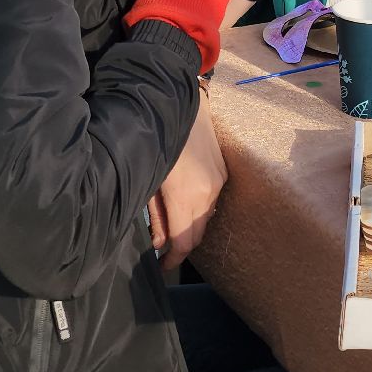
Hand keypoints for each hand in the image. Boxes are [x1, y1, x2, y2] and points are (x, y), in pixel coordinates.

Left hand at [148, 106, 226, 269]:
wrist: (180, 103)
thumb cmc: (155, 139)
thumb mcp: (148, 179)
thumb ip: (156, 215)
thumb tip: (159, 243)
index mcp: (187, 196)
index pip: (184, 242)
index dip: (173, 260)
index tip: (161, 267)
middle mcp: (209, 192)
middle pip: (198, 234)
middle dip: (181, 246)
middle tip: (161, 250)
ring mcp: (219, 181)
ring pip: (206, 218)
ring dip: (190, 227)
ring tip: (169, 226)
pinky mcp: (222, 172)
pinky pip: (211, 200)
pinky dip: (198, 210)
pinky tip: (182, 205)